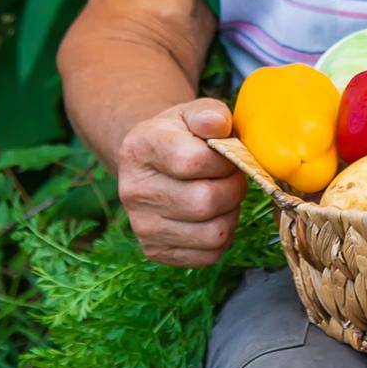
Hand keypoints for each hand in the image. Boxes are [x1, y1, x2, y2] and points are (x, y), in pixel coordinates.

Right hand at [117, 99, 246, 266]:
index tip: (227, 153)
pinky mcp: (155, 251)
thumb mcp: (191, 113)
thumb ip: (209, 112)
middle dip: (233, 188)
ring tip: (224, 194)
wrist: (153, 162)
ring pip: (212, 233)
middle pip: (204, 202)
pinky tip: (214, 215)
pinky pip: (208, 255)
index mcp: (140, 148)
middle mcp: (133, 191)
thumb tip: (220, 124)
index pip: (192, 161)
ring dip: (231, 214)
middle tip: (233, 176)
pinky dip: (223, 236)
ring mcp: (142, 226)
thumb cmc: (180, 135)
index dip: (223, 159)